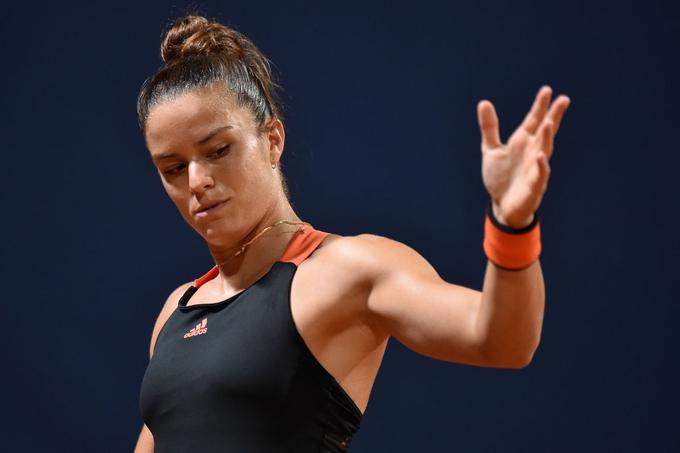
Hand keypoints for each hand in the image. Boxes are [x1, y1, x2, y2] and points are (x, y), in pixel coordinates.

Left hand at [477, 86, 569, 228]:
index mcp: (522, 142)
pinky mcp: (534, 185)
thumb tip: (483, 102)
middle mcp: (532, 152)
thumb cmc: (500, 178)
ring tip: (548, 123)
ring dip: (547, 137)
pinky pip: (540, 174)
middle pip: (545, 131)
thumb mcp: (491, 150)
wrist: (501, 206)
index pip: (533, 120)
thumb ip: (489, 128)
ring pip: (544, 149)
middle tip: (563, 99)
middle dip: (553, 116)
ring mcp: (535, 168)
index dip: (540, 106)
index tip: (547, 90)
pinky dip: (541, 165)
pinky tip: (540, 155)